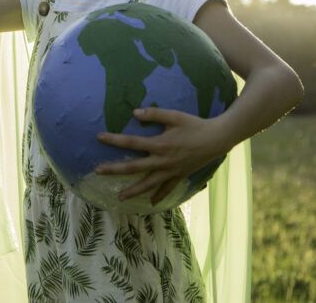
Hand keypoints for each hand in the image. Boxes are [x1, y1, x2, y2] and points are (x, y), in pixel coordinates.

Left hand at [94, 107, 229, 205]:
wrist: (216, 139)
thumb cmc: (194, 125)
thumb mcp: (174, 116)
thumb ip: (154, 114)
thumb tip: (134, 113)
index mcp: (159, 144)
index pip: (131, 142)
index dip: (114, 140)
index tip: (99, 137)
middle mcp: (162, 161)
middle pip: (134, 167)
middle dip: (115, 169)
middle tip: (98, 171)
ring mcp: (171, 171)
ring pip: (148, 184)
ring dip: (133, 190)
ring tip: (119, 197)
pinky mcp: (179, 175)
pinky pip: (167, 189)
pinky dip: (159, 196)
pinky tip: (151, 202)